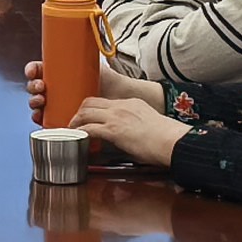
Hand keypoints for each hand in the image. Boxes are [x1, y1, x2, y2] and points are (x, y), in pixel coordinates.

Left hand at [70, 86, 188, 168]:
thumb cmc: (164, 137)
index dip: (94, 107)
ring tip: (71, 128)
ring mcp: (116, 117)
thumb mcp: (147, 121)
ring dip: (76, 120)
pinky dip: (81, 132)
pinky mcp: (113, 130)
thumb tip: (129, 136)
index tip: (88, 114)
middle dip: (80, 110)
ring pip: (86, 112)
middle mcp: (121, 106)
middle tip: (75, 120)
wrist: (170, 140)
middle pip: (91, 102)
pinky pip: (90, 128)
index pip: (105, 101)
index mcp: (130, 103)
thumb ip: (135, 123)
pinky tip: (78, 137)